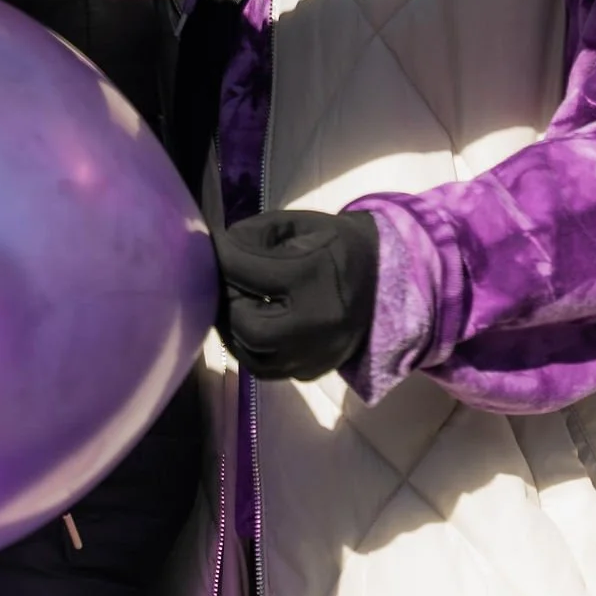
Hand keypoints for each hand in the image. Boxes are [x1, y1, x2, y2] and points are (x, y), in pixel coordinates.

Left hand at [218, 209, 380, 380]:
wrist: (381, 279)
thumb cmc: (335, 245)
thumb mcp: (297, 224)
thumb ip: (254, 235)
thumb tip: (217, 251)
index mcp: (315, 276)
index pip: (247, 270)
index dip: (222, 256)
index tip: (214, 247)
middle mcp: (317, 324)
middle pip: (246, 324)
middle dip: (227, 300)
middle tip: (227, 281)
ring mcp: (317, 355)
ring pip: (251, 354)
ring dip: (234, 326)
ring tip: (236, 301)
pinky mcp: (313, 371)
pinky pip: (265, 368)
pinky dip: (250, 346)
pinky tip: (252, 323)